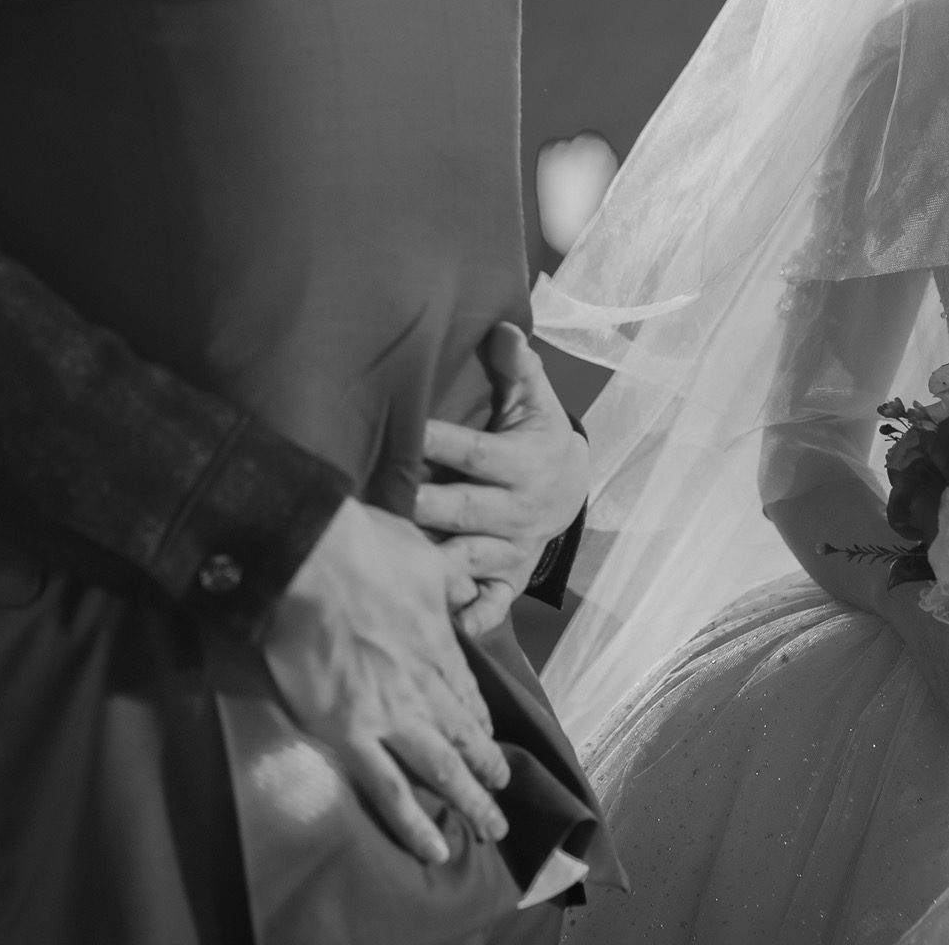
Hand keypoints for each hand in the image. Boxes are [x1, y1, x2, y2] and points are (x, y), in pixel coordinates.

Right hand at [264, 498, 513, 863]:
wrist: (308, 559)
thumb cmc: (361, 547)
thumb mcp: (423, 554)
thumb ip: (448, 579)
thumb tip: (465, 586)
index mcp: (438, 644)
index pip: (467, 691)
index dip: (479, 719)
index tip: (487, 736)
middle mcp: (423, 685)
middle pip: (464, 736)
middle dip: (488, 767)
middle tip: (503, 793)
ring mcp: (390, 715)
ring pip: (441, 770)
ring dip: (471, 802)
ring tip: (492, 828)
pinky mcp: (350, 734)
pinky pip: (388, 789)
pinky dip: (414, 823)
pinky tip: (435, 848)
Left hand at [417, 324, 587, 635]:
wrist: (573, 490)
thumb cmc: (538, 436)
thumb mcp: (536, 400)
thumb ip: (518, 367)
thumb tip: (503, 327)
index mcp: (522, 462)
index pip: (474, 451)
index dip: (438, 441)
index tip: (401, 431)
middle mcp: (518, 510)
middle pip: (464, 510)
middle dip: (423, 507)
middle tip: (375, 502)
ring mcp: (513, 549)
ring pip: (470, 560)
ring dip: (435, 565)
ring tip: (393, 564)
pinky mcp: (509, 580)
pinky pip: (493, 605)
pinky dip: (471, 616)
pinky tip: (442, 622)